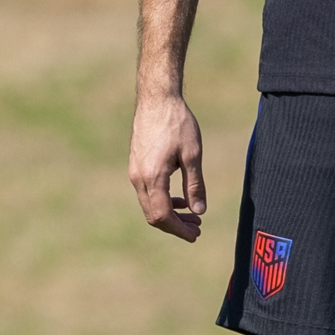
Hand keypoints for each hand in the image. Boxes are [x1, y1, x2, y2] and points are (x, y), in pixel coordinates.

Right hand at [130, 90, 207, 240]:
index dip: (179, 229)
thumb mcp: (192, 154)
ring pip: (149, 205)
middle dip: (175, 225)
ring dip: (170, 213)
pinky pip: (147, 193)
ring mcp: (134, 172)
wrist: (157, 99)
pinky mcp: (136, 165)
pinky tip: (179, 199)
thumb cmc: (177, 123)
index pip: (163, 215)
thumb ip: (195, 185)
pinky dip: (162, 201)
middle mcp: (138, 177)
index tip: (195, 235)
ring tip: (192, 216)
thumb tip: (199, 211)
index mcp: (152, 176)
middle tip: (197, 228)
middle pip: (153, 215)